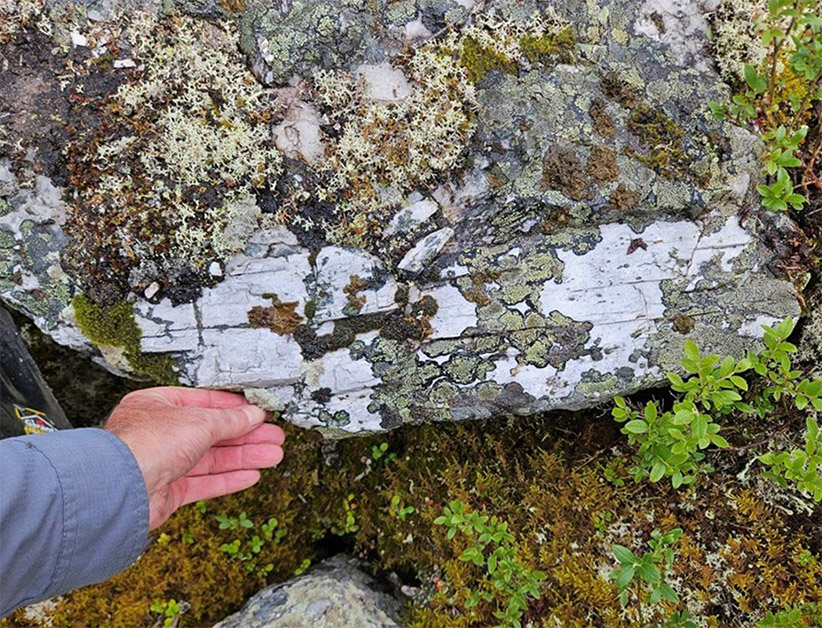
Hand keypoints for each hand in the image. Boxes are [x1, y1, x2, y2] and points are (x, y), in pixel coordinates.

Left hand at [104, 387, 283, 529]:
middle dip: (246, 435)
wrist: (120, 491)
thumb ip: (230, 420)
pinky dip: (229, 479)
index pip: (204, 403)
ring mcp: (164, 463)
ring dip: (245, 456)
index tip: (259, 413)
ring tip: (273, 455)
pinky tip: (251, 475)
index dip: (235, 409)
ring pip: (212, 459)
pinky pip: (205, 482)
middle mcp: (159, 434)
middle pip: (212, 432)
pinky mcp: (168, 491)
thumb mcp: (199, 420)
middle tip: (274, 436)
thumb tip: (252, 414)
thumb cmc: (144, 445)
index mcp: (158, 405)